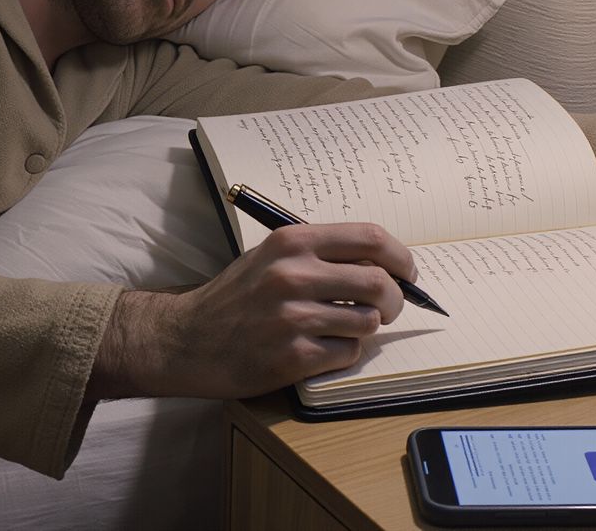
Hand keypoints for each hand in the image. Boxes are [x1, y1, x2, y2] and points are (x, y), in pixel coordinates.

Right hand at [88, 223, 412, 400]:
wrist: (187, 339)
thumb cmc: (235, 298)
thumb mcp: (271, 257)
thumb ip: (321, 255)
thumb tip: (384, 265)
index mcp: (292, 242)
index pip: (370, 238)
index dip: (401, 257)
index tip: (408, 272)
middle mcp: (293, 275)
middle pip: (379, 283)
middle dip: (396, 299)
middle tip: (389, 308)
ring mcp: (293, 317)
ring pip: (368, 322)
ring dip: (366, 329)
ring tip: (343, 328)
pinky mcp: (293, 356)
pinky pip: (348, 353)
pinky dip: (343, 353)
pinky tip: (320, 349)